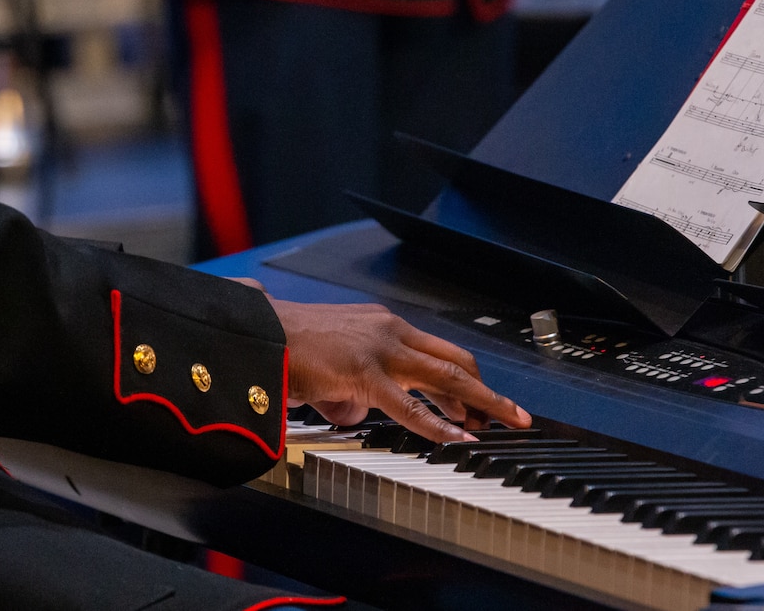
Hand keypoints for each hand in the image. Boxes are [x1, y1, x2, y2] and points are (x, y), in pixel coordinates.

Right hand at [267, 297, 531, 443]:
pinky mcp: (363, 370)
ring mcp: (379, 348)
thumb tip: (355, 414)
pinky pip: (409, 404)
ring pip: (445, 375)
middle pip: (454, 360)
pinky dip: (437, 423)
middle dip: (486, 389)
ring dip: (480, 401)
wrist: (253, 331)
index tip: (480, 402)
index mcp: (381, 325)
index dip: (464, 379)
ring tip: (504, 422)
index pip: (437, 351)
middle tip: (510, 414)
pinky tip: (457, 436)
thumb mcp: (327, 368)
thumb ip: (347, 391)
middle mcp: (388, 330)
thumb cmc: (284, 347)